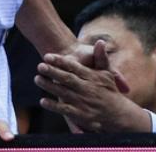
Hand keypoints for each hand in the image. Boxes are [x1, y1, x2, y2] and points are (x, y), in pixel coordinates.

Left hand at [34, 46, 148, 132]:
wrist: (118, 113)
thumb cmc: (109, 90)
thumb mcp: (107, 73)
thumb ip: (102, 57)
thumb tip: (100, 42)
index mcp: (92, 77)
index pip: (74, 68)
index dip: (60, 62)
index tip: (47, 56)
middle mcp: (87, 89)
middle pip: (67, 79)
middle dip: (53, 72)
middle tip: (40, 66)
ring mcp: (83, 102)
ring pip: (64, 93)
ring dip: (50, 86)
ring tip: (37, 79)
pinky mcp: (80, 115)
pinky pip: (65, 110)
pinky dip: (54, 106)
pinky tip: (43, 101)